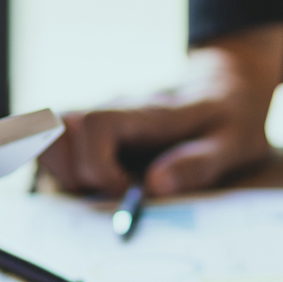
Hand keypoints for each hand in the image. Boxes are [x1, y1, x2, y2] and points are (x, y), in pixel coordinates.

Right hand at [38, 23, 282, 195]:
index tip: (125, 192)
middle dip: (74, 174)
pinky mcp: (92, 129)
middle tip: (111, 195)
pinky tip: (98, 185)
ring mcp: (99, 117)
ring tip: (103, 191)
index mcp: (147, 112)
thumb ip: (197, 164)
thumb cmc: (231, 119)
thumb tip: (154, 185)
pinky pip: (56, 146)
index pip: (94, 123)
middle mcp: (113, 109)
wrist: (225, 86)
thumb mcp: (234, 145)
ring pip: (49, 137)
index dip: (96, 166)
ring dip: (64, 173)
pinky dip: (65, 172)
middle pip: (59, 130)